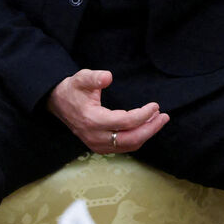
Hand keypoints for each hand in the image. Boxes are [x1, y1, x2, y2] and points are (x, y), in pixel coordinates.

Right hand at [46, 69, 169, 153]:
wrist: (59, 103)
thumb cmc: (73, 89)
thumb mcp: (81, 78)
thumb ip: (94, 77)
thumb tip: (108, 77)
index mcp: (93, 120)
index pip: (124, 123)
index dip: (143, 115)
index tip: (155, 105)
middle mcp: (95, 136)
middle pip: (130, 139)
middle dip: (151, 129)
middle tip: (164, 116)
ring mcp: (97, 144)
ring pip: (129, 145)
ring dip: (146, 134)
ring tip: (159, 119)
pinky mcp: (99, 147)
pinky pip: (124, 147)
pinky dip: (138, 138)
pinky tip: (147, 126)